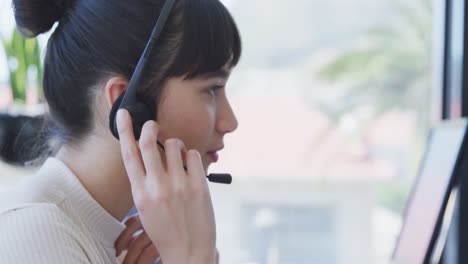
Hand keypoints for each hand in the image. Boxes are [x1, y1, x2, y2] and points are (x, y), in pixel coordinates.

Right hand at [116, 109, 216, 263]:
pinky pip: (193, 154)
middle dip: (150, 127)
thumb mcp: (145, 208)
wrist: (189, 252)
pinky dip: (191, 156)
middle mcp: (157, 187)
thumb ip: (145, 181)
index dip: (125, 130)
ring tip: (177, 158)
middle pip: (148, 142)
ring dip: (174, 144)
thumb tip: (149, 153)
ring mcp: (179, 185)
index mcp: (140, 193)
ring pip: (173, 144)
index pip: (128, 154)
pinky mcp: (198, 185)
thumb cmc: (166, 230)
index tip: (124, 113)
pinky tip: (190, 168)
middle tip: (154, 125)